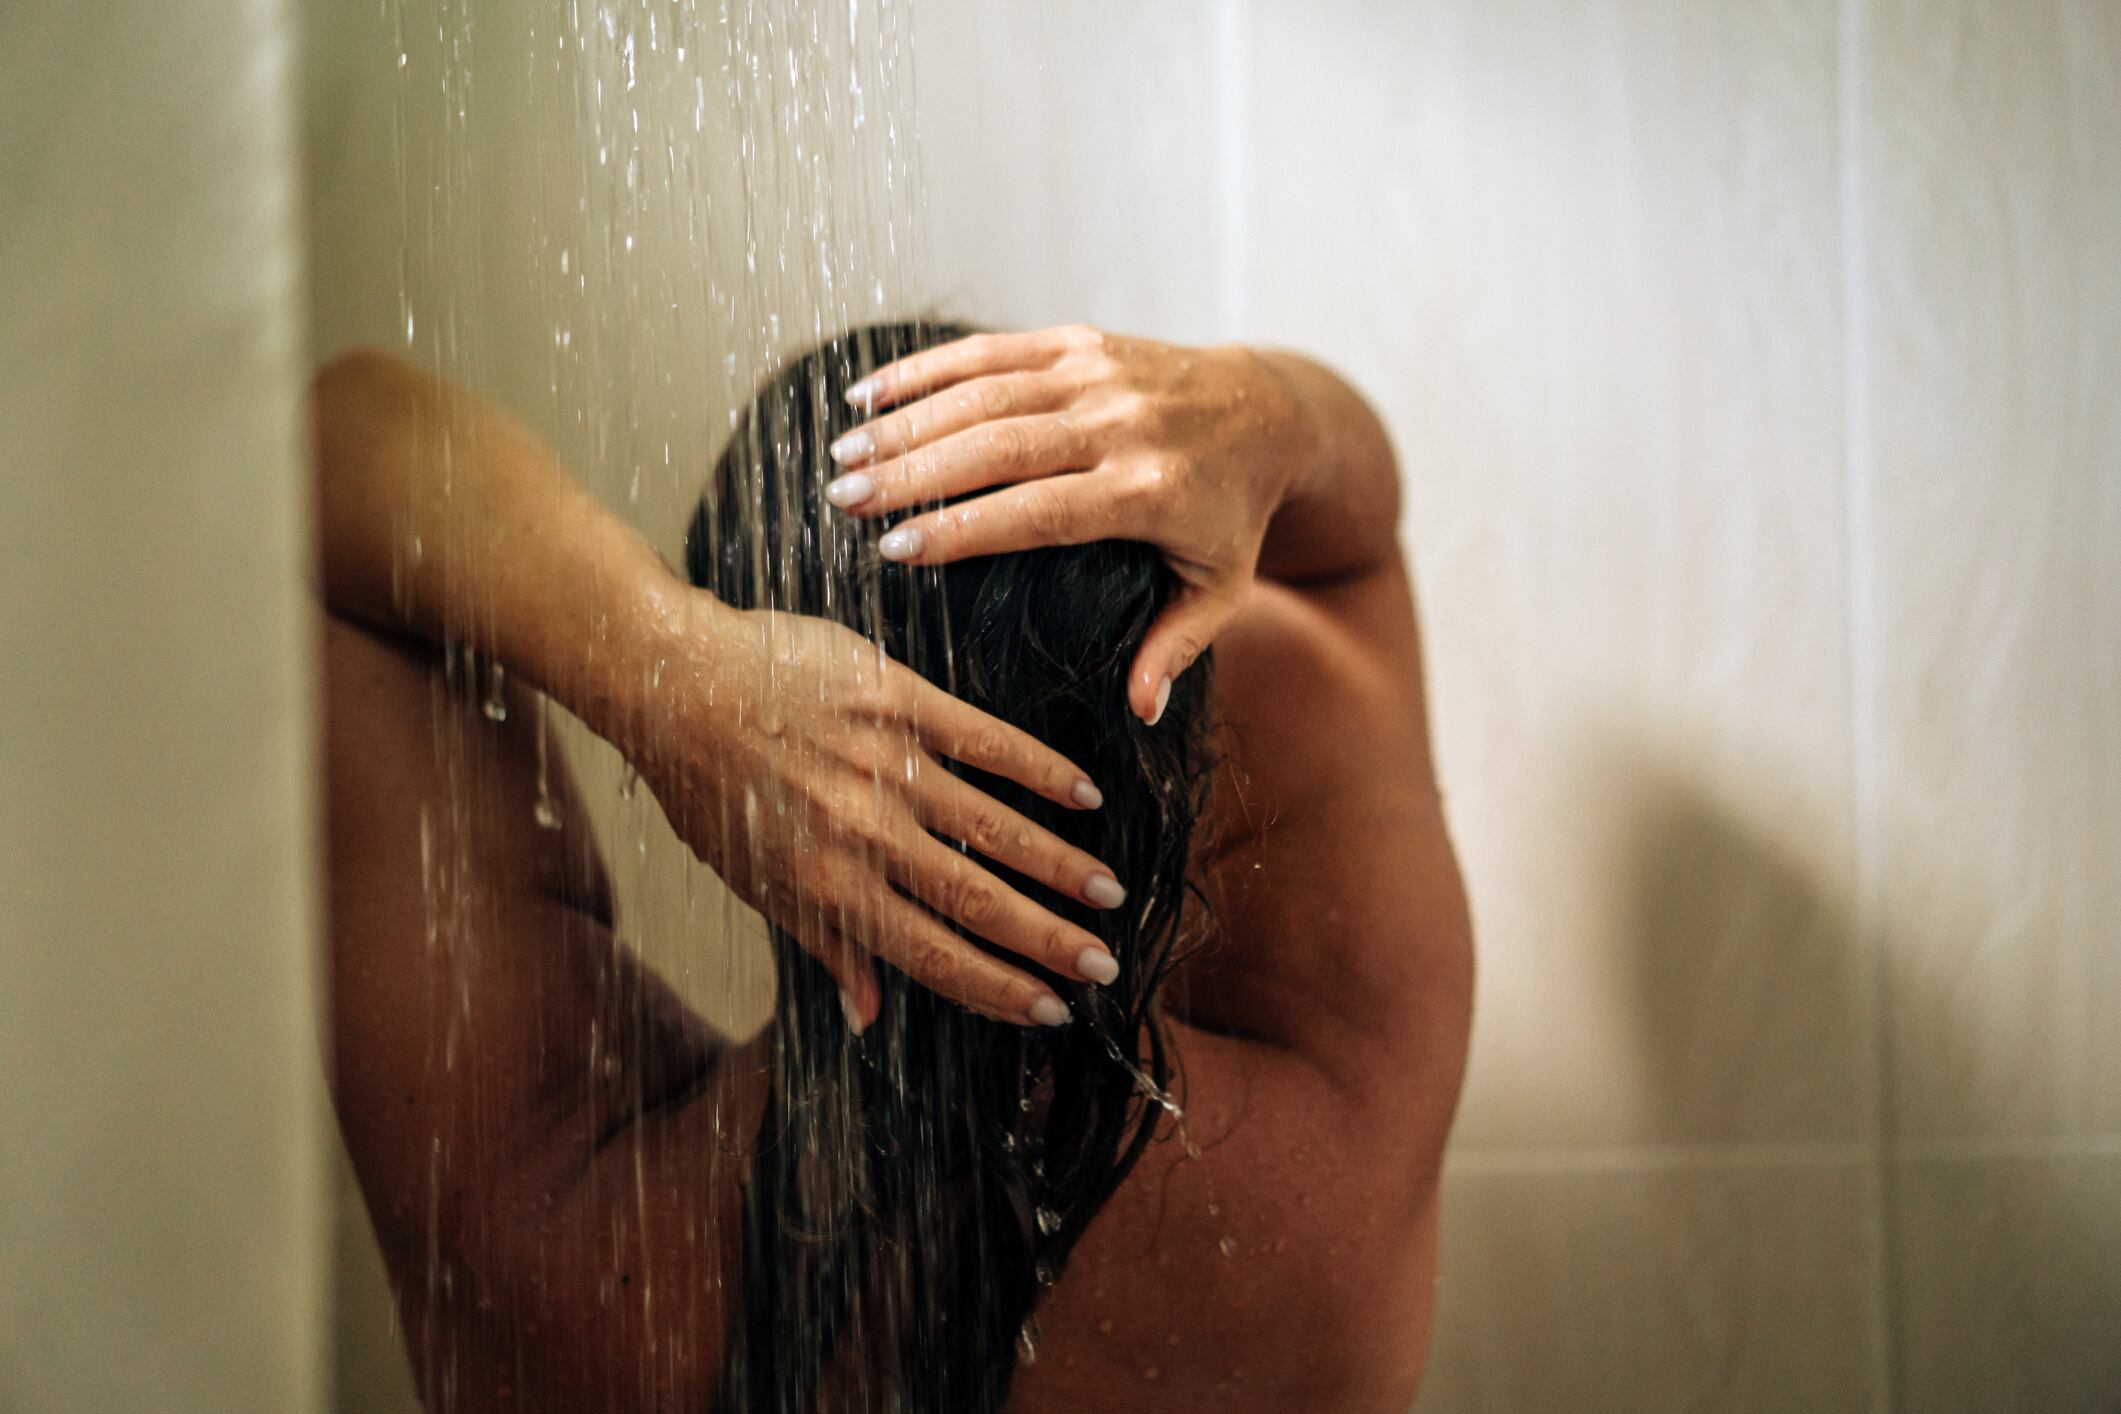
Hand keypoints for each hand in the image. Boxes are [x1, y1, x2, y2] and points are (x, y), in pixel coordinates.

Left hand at [629, 596, 1127, 1030]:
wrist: (676, 681)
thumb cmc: (710, 787)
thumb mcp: (754, 880)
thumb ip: (824, 945)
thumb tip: (868, 1016)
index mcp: (830, 889)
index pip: (934, 955)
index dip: (999, 988)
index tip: (1051, 1010)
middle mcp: (866, 838)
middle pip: (979, 900)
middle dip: (1050, 939)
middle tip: (1105, 965)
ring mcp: (887, 767)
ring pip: (996, 828)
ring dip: (1060, 864)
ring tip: (1109, 893)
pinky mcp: (900, 700)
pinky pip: (987, 742)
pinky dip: (1041, 770)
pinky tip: (1085, 793)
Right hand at [819, 324, 1313, 721]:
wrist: (1266, 410)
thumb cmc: (1233, 516)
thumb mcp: (1221, 589)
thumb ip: (1176, 647)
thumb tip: (1140, 713)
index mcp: (1150, 492)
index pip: (1041, 510)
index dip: (964, 528)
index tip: (894, 551)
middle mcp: (1121, 423)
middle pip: (999, 444)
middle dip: (913, 471)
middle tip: (842, 499)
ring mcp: (1098, 373)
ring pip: (986, 391)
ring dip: (906, 420)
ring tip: (842, 454)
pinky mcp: (1080, 340)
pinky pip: (993, 349)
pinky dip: (925, 369)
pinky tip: (868, 394)